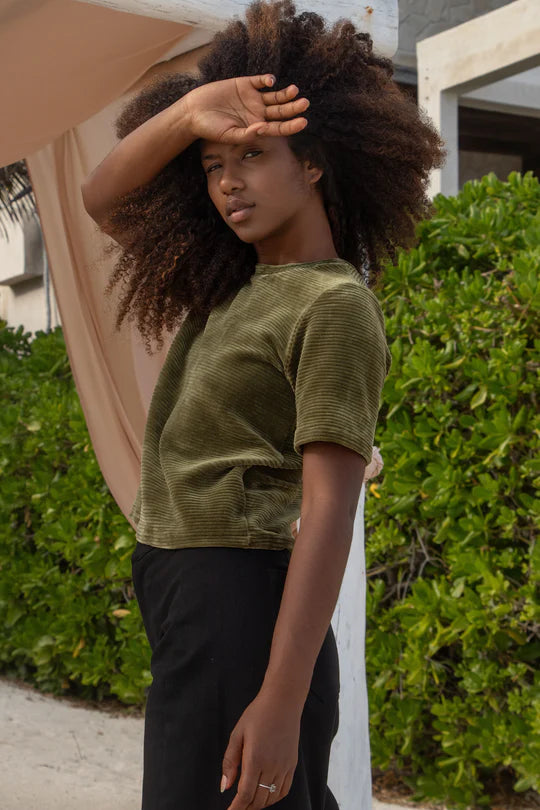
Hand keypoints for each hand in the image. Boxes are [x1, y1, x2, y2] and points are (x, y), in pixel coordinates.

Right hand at [183, 74, 309, 143]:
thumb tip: (263, 129)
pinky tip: (270, 82)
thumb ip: (247, 133)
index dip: (291, 125)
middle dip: (293, 107)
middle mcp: (258, 113)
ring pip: (274, 96)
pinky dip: (266, 80)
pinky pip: (260, 81)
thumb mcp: (229, 135)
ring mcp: (253, 98)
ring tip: (294, 91)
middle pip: (281, 111)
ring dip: (285, 93)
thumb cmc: (211, 129)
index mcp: (257, 127)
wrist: (194, 112)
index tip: (303, 122)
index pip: (279, 127)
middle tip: (305, 103)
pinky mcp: (245, 84)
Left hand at [221, 686, 302, 807]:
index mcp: (255, 758)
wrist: (283, 701)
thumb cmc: (258, 714)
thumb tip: (225, 787)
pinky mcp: (292, 764)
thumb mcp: (237, 734)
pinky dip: (274, 798)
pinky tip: (266, 795)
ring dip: (259, 804)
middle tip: (237, 807)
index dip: (237, 808)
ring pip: (271, 798)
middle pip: (258, 800)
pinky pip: (284, 790)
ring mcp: (284, 766)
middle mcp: (272, 765)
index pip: (245, 794)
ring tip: (249, 802)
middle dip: (246, 808)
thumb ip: (230, 762)